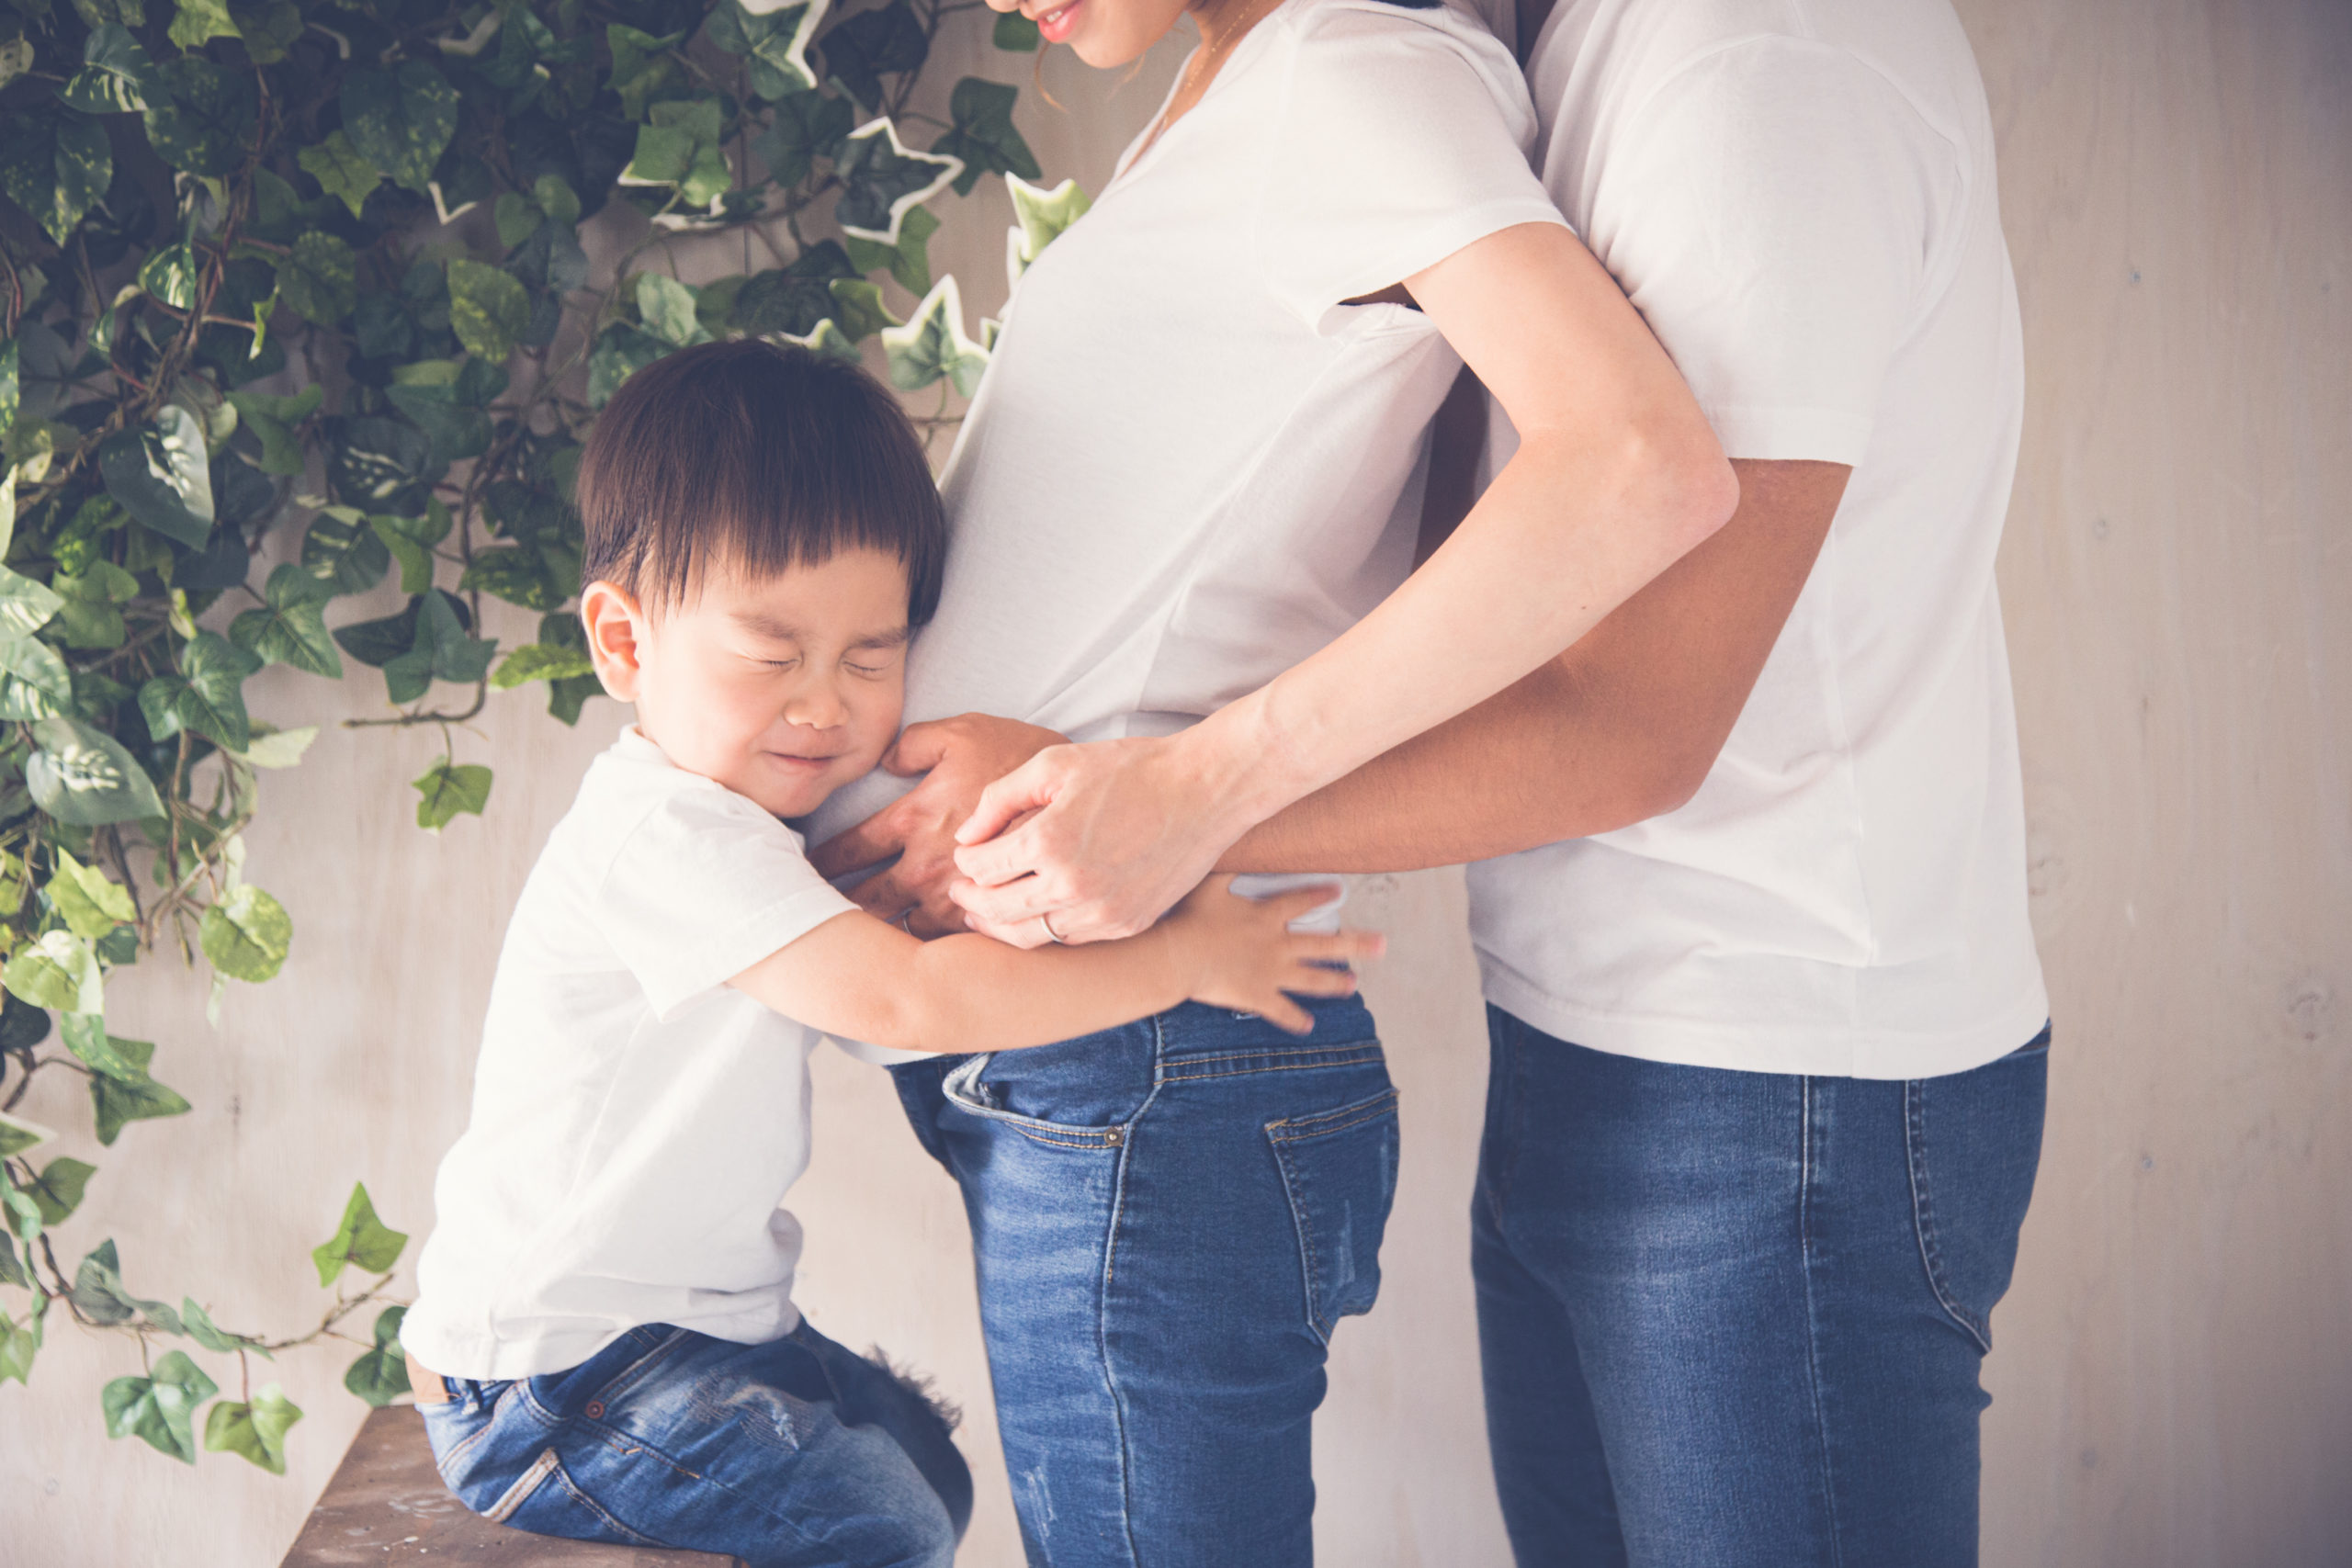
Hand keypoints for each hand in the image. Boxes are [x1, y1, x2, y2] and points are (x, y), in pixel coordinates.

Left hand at [809, 714, 1065, 936]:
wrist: (1089, 799)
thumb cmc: (1027, 758)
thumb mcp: (966, 731)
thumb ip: (914, 743)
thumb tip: (883, 759)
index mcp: (916, 819)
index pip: (849, 850)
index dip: (819, 865)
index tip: (799, 875)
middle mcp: (930, 867)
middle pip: (865, 903)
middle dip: (832, 916)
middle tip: (806, 926)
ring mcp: (962, 899)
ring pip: (905, 934)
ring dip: (881, 941)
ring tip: (856, 952)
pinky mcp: (992, 921)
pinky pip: (951, 947)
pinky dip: (934, 953)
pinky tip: (919, 960)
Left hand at [949, 731, 1258, 946]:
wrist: (1205, 791)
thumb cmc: (1131, 769)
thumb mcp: (1055, 764)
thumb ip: (1000, 798)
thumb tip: (966, 837)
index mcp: (1049, 841)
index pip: (981, 867)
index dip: (965, 862)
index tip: (967, 854)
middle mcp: (1073, 885)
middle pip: (997, 909)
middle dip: (970, 899)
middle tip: (960, 891)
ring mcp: (1103, 912)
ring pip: (1030, 936)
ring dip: (1001, 925)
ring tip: (986, 912)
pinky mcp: (1128, 924)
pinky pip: (1070, 940)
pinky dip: (1044, 930)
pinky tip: (1036, 914)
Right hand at [1159, 878, 1384, 1033]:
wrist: (1181, 956)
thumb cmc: (1191, 918)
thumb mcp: (1209, 884)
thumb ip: (1227, 866)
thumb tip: (1235, 841)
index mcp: (1267, 917)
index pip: (1300, 902)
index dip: (1320, 895)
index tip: (1339, 891)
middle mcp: (1277, 945)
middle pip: (1323, 944)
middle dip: (1355, 944)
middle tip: (1381, 944)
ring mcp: (1271, 973)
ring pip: (1311, 979)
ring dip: (1334, 982)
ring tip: (1354, 984)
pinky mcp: (1258, 996)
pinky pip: (1281, 1010)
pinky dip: (1294, 1019)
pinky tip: (1309, 1026)